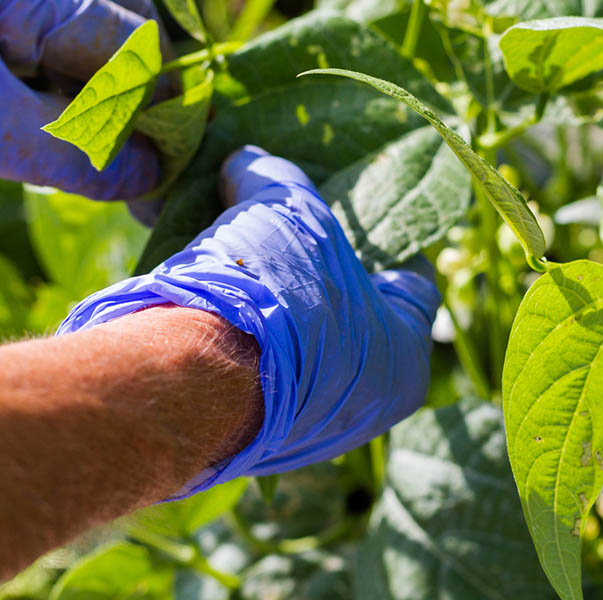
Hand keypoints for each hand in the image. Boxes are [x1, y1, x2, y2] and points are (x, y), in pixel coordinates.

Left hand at [0, 0, 162, 200]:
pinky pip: (23, 76)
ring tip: (115, 169)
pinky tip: (64, 157)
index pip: (117, 30)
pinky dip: (51, 115)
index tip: (180, 154)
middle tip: (153, 158)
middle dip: (133, 94)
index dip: (157, 95)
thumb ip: (70, 151)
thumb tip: (150, 176)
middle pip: (101, 29)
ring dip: (93, 110)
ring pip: (62, 56)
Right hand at [57, 146, 439, 494]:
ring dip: (279, 311)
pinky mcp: (252, 442)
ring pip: (303, 353)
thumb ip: (274, 177)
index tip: (361, 216)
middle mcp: (367, 408)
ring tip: (245, 262)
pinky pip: (257, 379)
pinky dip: (243, 344)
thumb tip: (245, 160)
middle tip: (296, 234)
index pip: (412, 286)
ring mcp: (308, 433)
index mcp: (406, 359)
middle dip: (324, 276)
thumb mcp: (284, 211)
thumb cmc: (271, 293)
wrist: (190, 380)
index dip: (386, 242)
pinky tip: (215, 304)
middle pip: (355, 320)